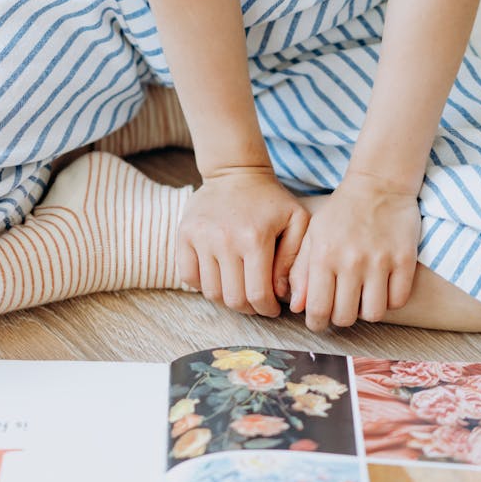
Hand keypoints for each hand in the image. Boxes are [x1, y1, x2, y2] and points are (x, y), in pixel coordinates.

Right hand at [178, 167, 309, 316]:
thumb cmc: (270, 200)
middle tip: (257, 303)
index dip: (266, 309)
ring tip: (239, 291)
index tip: (272, 308)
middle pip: (233, 298)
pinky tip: (219, 279)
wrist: (235, 172)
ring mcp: (200, 238)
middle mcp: (225, 240)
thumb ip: (295, 259)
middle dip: (248, 309)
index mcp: (255, 238)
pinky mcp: (184, 235)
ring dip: (227, 299)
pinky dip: (203, 286)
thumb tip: (283, 294)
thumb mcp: (297, 221)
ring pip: (211, 292)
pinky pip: (189, 277)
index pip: (258, 294)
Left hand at [288, 171, 420, 330]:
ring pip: (373, 314)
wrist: (378, 184)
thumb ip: (300, 271)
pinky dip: (390, 301)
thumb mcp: (313, 235)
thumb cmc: (341, 212)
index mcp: (323, 256)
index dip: (317, 323)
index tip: (319, 322)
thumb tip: (296, 307)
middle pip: (345, 317)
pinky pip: (398, 301)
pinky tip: (383, 288)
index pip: (317, 309)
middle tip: (341, 307)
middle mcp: (351, 261)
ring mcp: (380, 261)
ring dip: (366, 311)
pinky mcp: (405, 260)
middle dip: (340, 318)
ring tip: (362, 297)